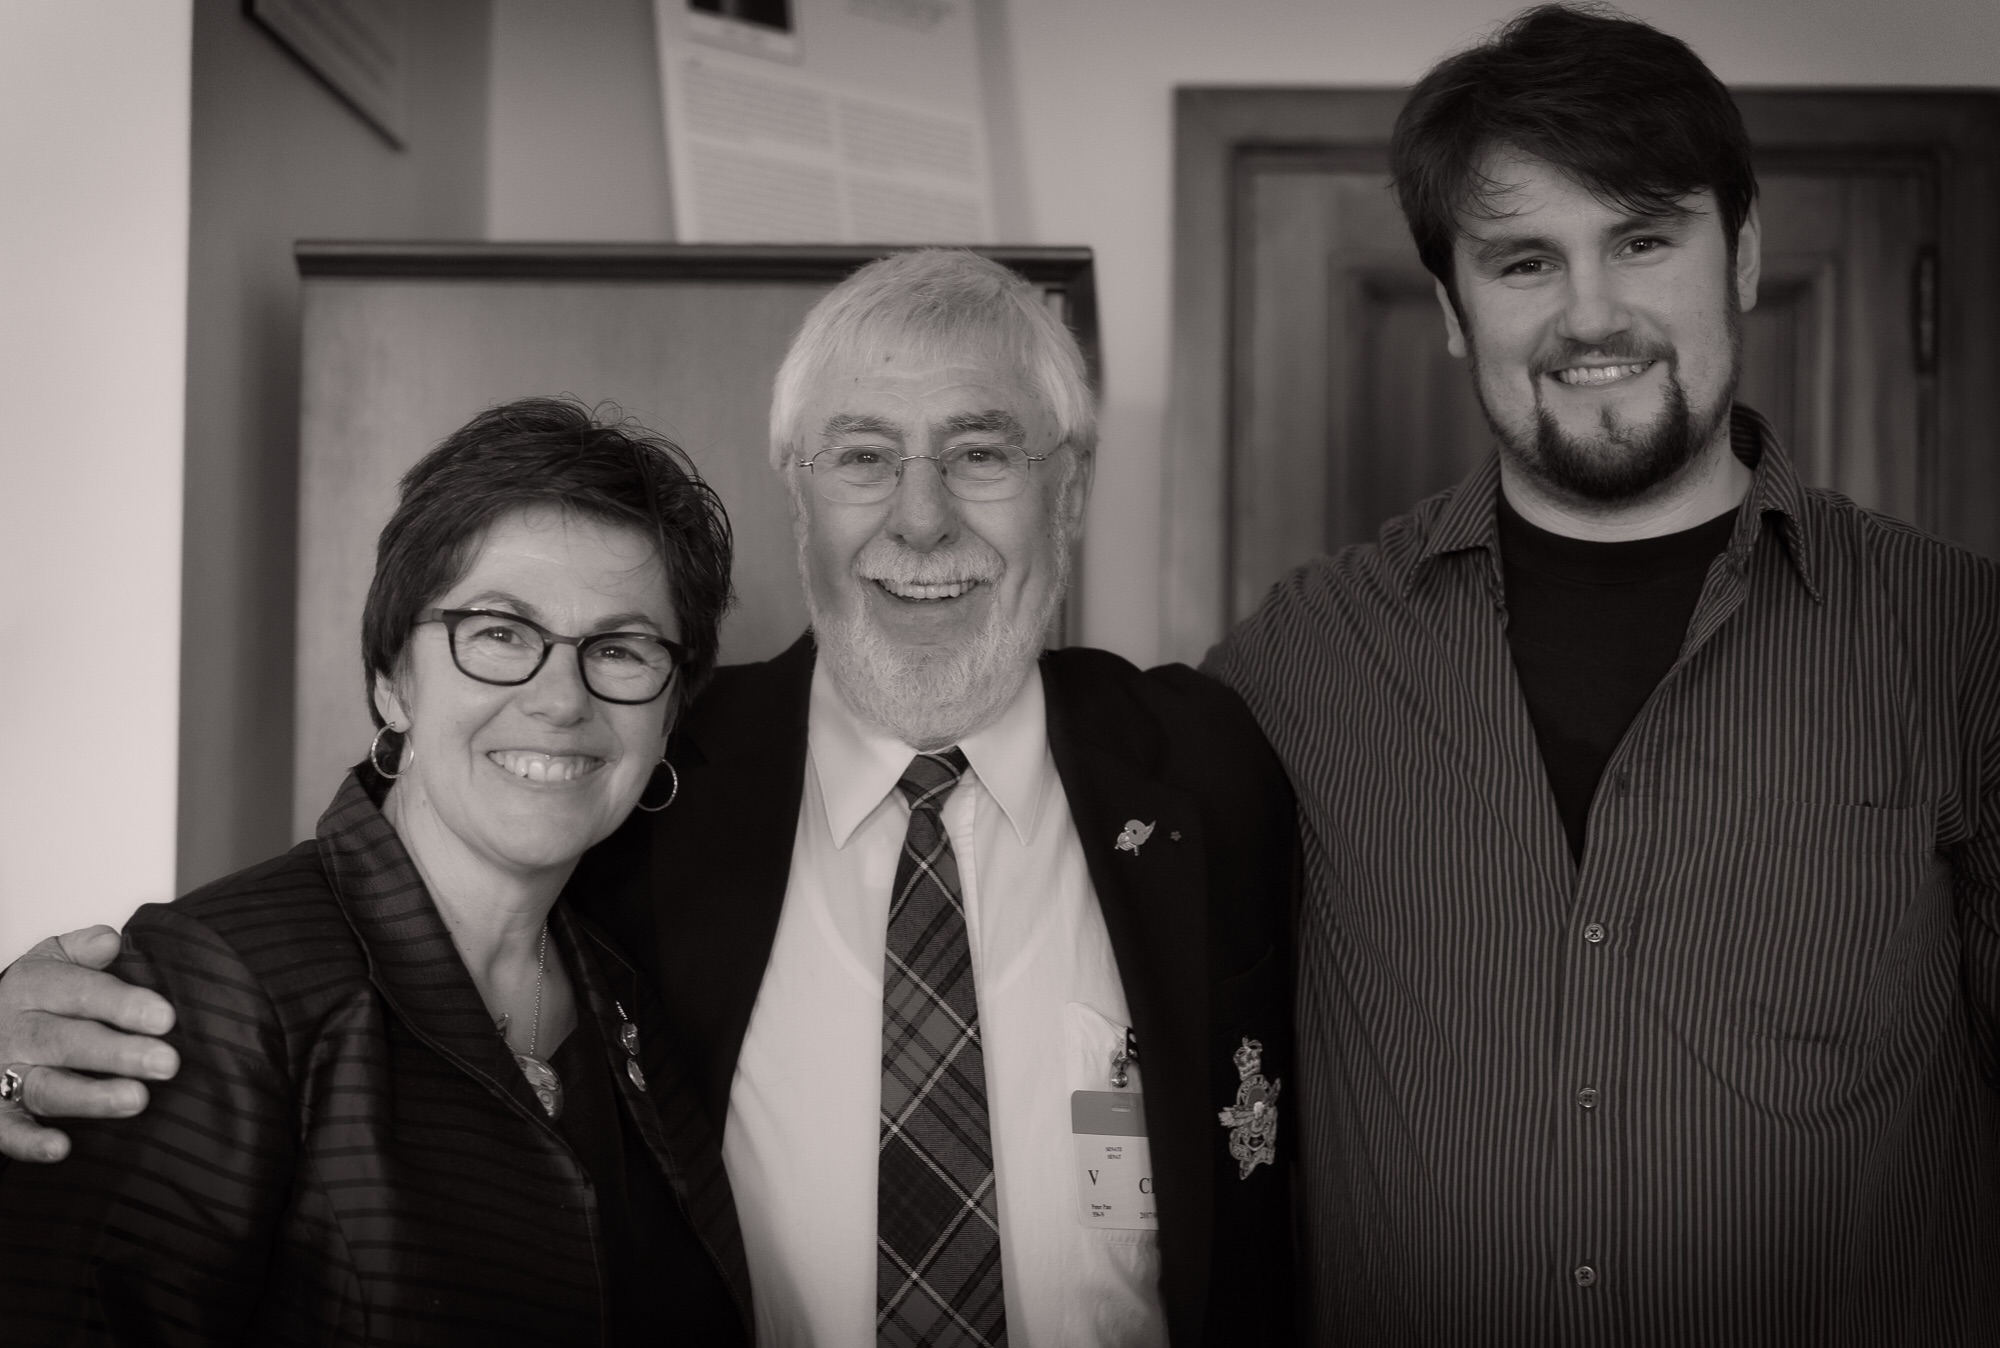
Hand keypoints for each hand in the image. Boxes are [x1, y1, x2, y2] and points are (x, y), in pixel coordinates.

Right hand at [0, 926, 177, 1161]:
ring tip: (136, 1100)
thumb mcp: (52, 961)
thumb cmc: (37, 997)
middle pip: (67, 1040)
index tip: (165, 1017)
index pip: (80, 991)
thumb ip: (81, 949)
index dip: (122, 1004)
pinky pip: (6, 1129)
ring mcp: (1, 1072)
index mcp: (32, 987)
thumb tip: (109, 941)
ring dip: (90, 1097)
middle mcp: (16, 1030)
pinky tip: (61, 1148)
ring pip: (44, 1086)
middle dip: (118, 1052)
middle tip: (166, 1062)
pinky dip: (29, 1142)